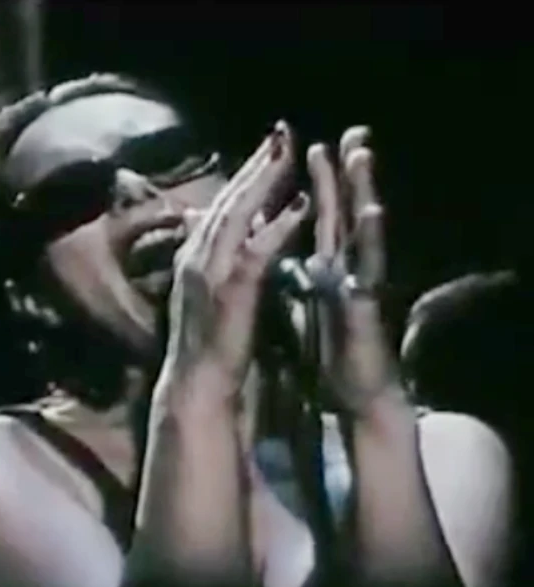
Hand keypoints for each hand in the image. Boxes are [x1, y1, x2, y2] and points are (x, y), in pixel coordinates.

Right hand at [163, 122, 308, 394]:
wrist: (197, 381)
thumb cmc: (206, 339)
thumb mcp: (205, 288)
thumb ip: (209, 252)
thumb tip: (208, 220)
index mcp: (195, 253)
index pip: (221, 204)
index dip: (245, 174)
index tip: (267, 148)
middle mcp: (198, 253)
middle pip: (230, 199)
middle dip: (256, 164)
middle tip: (281, 132)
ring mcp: (212, 269)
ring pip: (239, 214)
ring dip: (265, 181)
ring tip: (290, 152)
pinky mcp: (232, 288)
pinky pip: (257, 249)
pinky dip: (278, 225)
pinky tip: (300, 206)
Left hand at [306, 127, 403, 414]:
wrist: (355, 389)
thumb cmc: (334, 345)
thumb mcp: (312, 299)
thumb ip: (301, 267)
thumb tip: (278, 243)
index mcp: (329, 264)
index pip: (321, 214)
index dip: (318, 183)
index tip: (311, 147)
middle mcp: (347, 267)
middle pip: (343, 212)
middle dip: (344, 173)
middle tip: (350, 133)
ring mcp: (359, 282)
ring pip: (362, 230)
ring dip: (362, 192)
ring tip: (361, 156)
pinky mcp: (366, 305)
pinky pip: (368, 268)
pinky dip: (371, 240)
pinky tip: (371, 213)